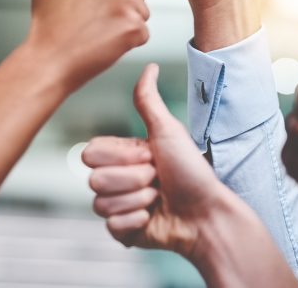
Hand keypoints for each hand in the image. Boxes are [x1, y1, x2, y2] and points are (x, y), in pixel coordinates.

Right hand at [26, 0, 149, 92]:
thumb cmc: (46, 25)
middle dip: (118, 12)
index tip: (83, 10)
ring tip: (97, 34)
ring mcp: (125, 2)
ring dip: (125, 28)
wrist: (48, 62)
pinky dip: (128, 44)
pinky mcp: (135, 27)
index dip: (104, 0)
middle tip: (90, 25)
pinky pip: (143, 34)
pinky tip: (105, 45)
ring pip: (141, 14)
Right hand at [83, 64, 297, 287]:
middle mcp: (116, 179)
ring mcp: (118, 205)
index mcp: (121, 155)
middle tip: (158, 179)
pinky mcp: (122, 231)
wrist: (207, 213)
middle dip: (134, 179)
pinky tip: (153, 217)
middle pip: (95, 179)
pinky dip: (136, 222)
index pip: (89, 152)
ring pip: (101, 204)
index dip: (121, 156)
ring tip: (159, 198)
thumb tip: (150, 65)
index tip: (150, 155)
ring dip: (138, 200)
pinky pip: (111, 226)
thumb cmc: (192, 171)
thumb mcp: (168, 131)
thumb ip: (148, 101)